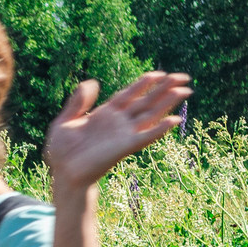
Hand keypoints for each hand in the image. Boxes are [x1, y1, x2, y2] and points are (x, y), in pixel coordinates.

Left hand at [42, 71, 193, 190]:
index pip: (130, 94)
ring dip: (167, 104)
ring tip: (184, 91)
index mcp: (106, 113)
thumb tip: (92, 82)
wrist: (63, 173)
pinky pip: (145, 136)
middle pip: (146, 101)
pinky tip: (173, 121)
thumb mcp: (64, 122)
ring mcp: (123, 134)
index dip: (145, 83)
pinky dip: (159, 129)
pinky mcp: (125, 147)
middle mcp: (119, 122)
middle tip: (183, 77)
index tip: (160, 73)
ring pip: (151, 115)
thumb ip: (77, 103)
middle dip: (164, 89)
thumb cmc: (62, 151)